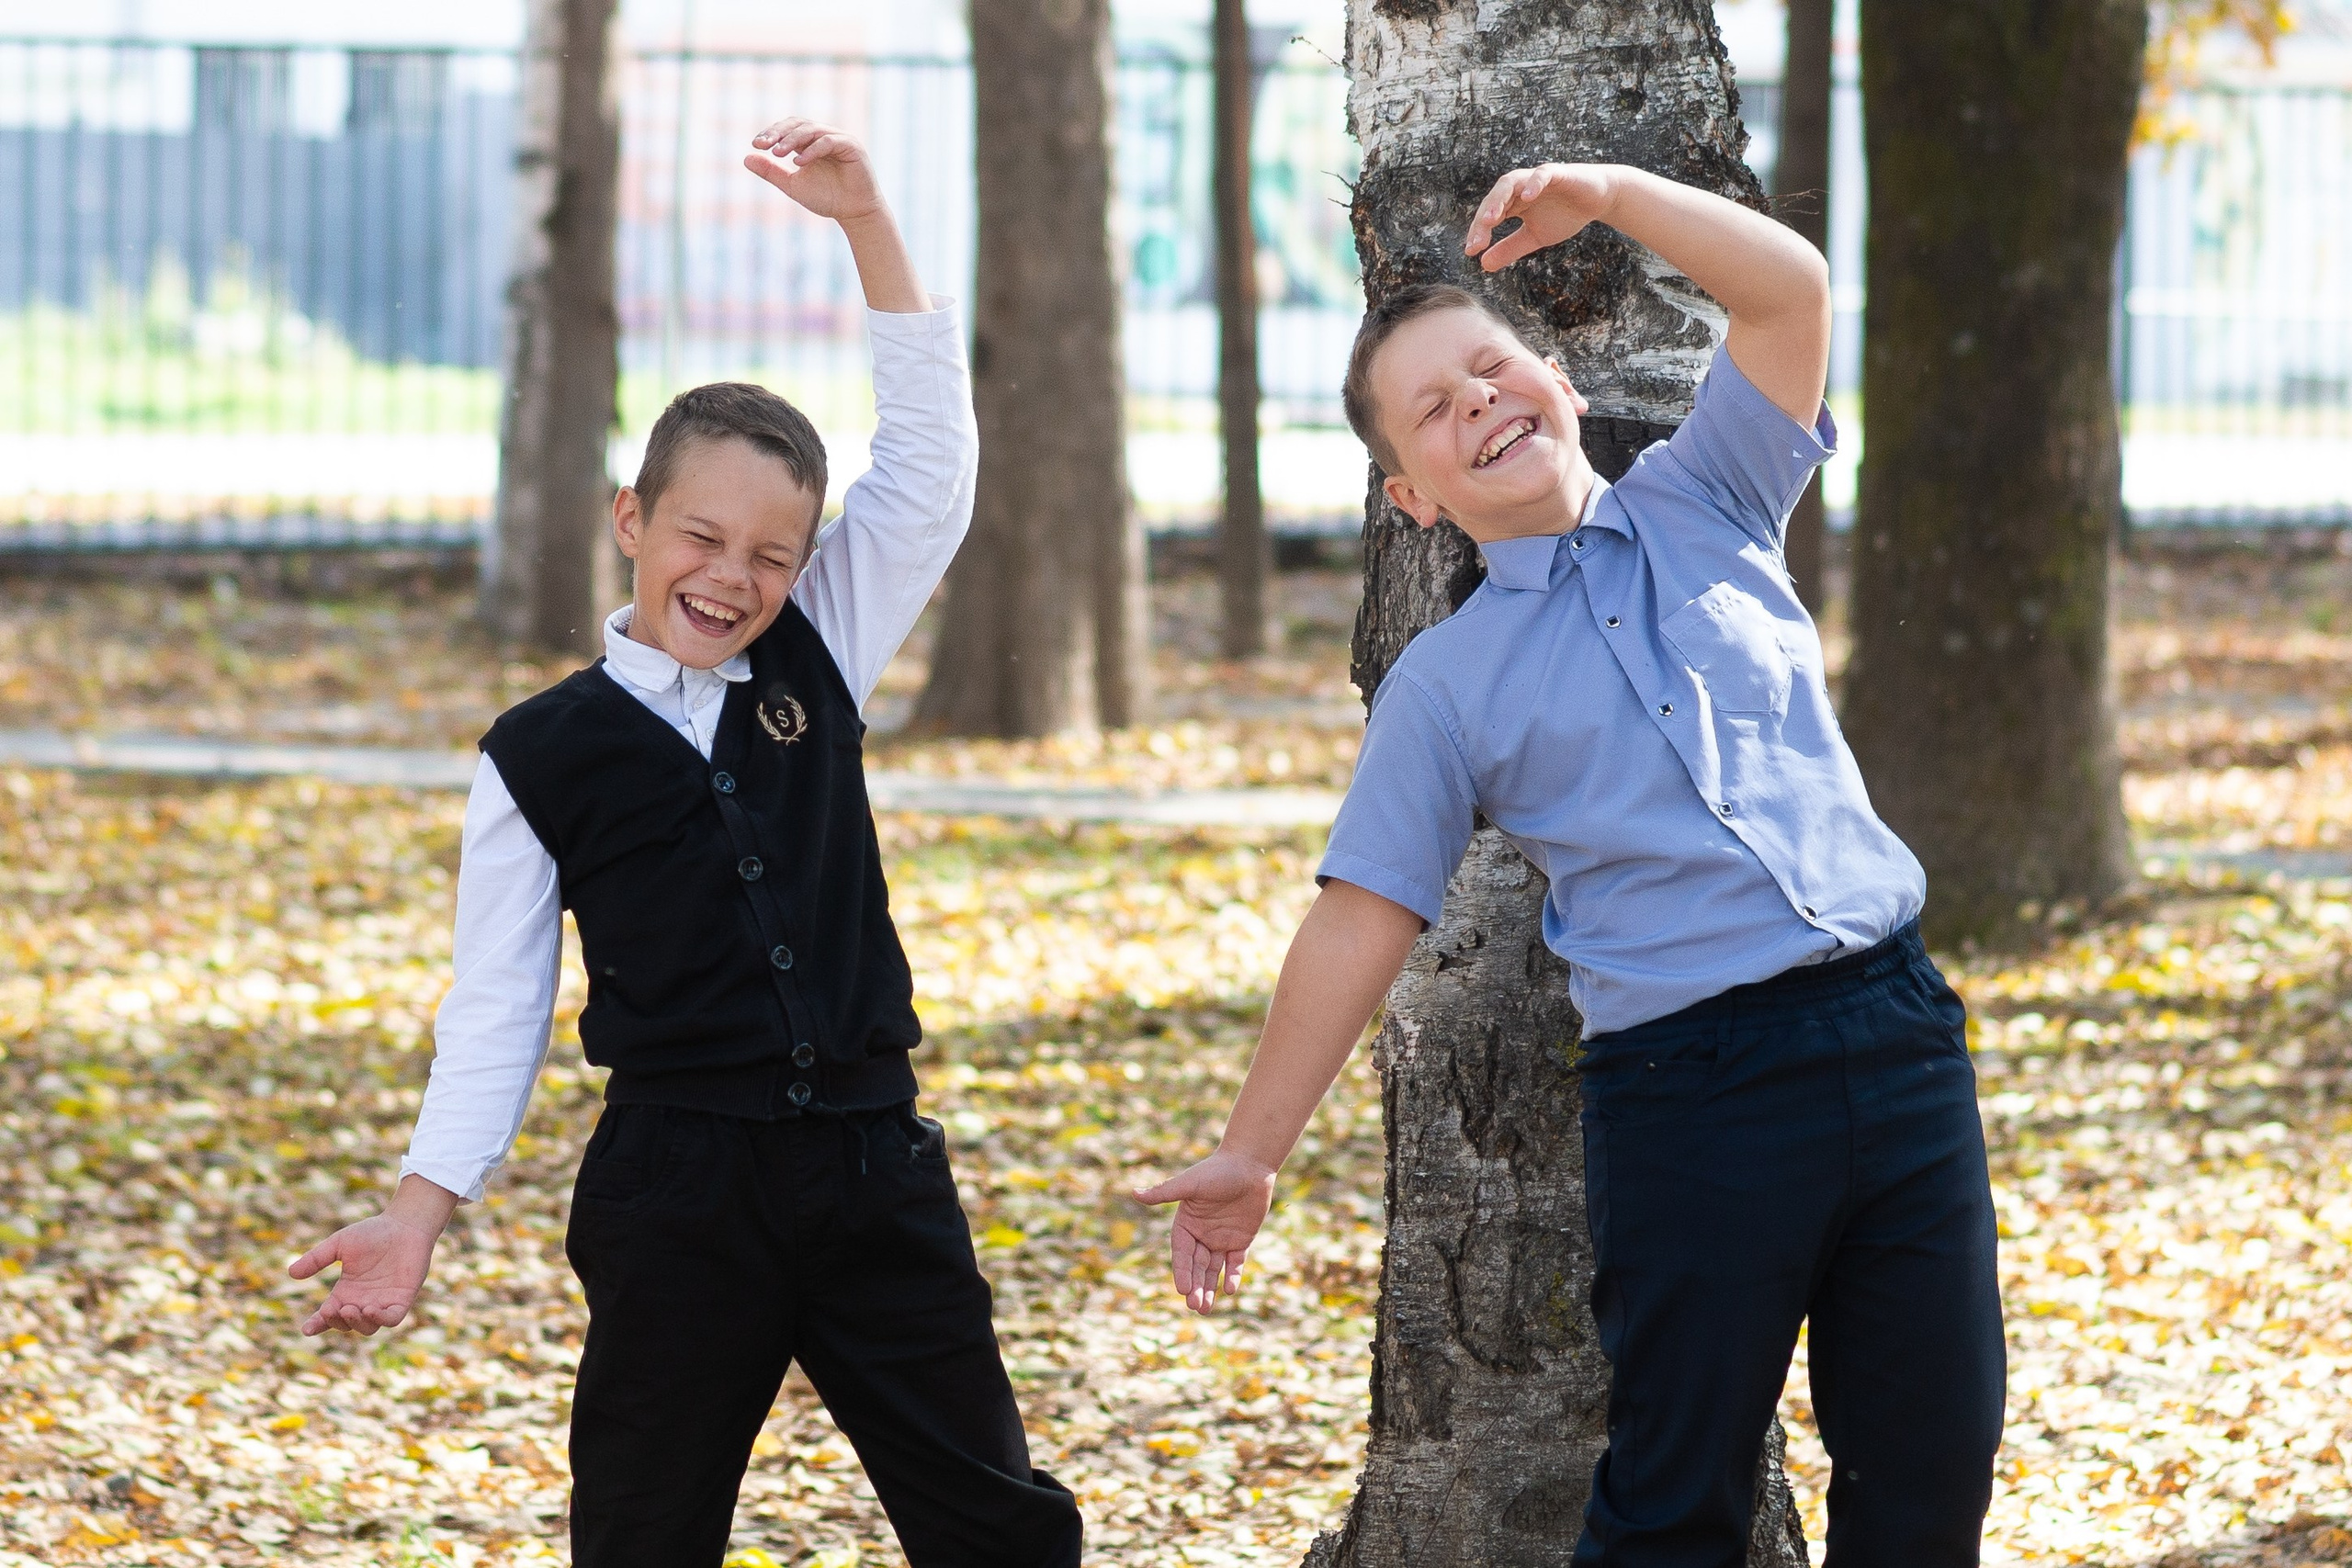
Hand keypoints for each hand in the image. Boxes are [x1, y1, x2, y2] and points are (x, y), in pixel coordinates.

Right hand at [289, 1182, 452, 1335]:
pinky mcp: (402, 1299)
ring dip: (357, 1323)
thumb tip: (291, 1273)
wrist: (405, 1224)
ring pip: (368, 1328)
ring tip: (351, 1308)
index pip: (328, 1315)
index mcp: (346, 1292)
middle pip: (346, 1324)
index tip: (307, 1329)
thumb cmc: (373, 1233)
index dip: (317, 1325)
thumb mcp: (339, 1244)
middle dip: (337, 1322)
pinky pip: (392, 1319)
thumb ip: (317, 1259)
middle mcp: (362, 1301)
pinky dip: (381, 1319)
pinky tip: (371, 1309)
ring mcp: (383, 1302)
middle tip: (335, 1308)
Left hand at [745, 118, 887, 226]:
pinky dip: (812, 150)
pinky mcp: (852, 146)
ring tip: (778, 153)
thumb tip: (746, 158)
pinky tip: (798, 162)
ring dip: (793, 139)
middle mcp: (823, 136)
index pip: (788, 128)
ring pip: (812, 129)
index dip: (771, 133)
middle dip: (779, 132)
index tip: (756, 145)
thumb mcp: (792, 185)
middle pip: (798, 124)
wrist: (854, 213)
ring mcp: (838, 139)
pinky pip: (828, 141)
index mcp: (809, 142)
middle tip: (763, 144)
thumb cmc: (827, 199)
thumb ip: (772, 172)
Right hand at [1134, 1150, 1277, 1314]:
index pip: (1182, 1253)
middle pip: (1196, 1266)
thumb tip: (1135, 1193)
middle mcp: (1201, 1234)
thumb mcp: (1190, 1183)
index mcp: (1185, 1224)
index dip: (1182, 1271)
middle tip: (1196, 1306)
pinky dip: (1232, 1276)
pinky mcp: (1241, 1240)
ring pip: (1213, 1270)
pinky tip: (1229, 1290)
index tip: (1184, 1289)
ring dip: (1209, 1288)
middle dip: (1196, 1286)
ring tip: (1205, 1309)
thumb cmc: (1217, 1170)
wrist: (1249, 1164)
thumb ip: (1165, 1192)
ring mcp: (1221, 1239)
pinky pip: (1235, 1263)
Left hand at [1464, 162, 1620, 271]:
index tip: (1471, 251)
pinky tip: (1527, 197)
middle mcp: (1519, 188)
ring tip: (1492, 219)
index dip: (1478, 232)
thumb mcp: (1535, 237)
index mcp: (1512, 203)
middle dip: (1484, 220)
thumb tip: (1483, 265)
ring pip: (1510, 182)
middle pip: (1494, 199)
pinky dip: (1533, 183)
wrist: (1598, 200)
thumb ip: (1510, 248)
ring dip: (1499, 199)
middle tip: (1478, 242)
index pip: (1488, 215)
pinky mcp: (1557, 172)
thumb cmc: (1565, 215)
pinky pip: (1542, 174)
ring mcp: (1535, 179)